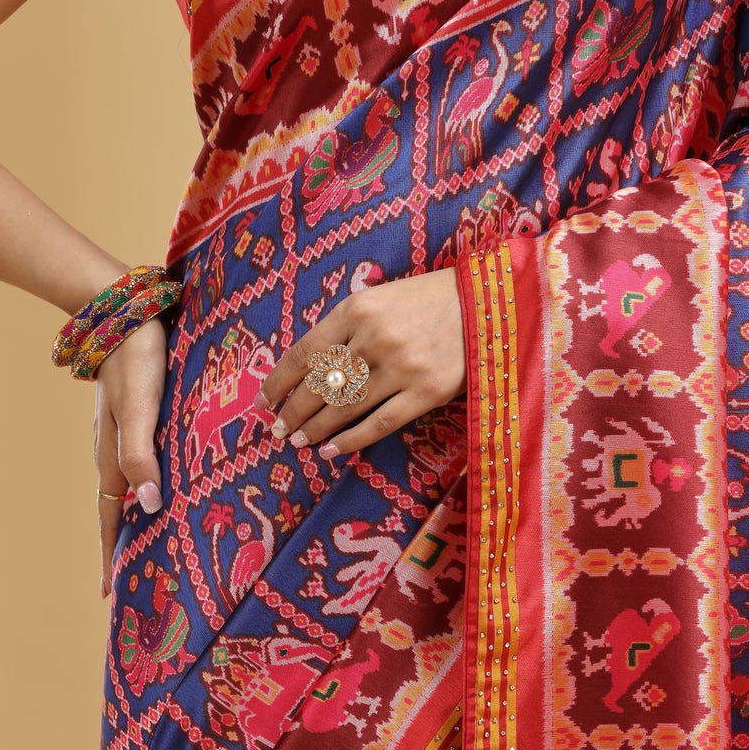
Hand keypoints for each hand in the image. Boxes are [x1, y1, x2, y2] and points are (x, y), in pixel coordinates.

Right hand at [92, 315, 167, 597]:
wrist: (124, 312)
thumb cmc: (135, 360)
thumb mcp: (140, 409)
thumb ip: (142, 455)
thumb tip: (147, 506)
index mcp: (111, 456)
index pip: (110, 517)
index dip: (110, 555)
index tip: (109, 595)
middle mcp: (115, 450)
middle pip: (119, 508)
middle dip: (125, 545)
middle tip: (137, 581)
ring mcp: (125, 432)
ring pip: (132, 485)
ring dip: (139, 516)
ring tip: (155, 544)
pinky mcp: (140, 415)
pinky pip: (143, 461)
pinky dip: (151, 484)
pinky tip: (166, 486)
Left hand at [260, 268, 465, 460]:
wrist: (486, 303)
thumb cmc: (428, 298)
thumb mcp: (379, 297)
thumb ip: (346, 326)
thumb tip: (309, 367)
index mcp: (356, 309)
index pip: (303, 353)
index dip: (278, 382)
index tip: (262, 402)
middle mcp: (373, 338)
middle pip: (319, 385)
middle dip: (292, 411)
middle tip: (277, 429)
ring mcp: (400, 368)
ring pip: (344, 408)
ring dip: (316, 429)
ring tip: (299, 441)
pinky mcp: (426, 393)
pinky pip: (379, 424)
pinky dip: (351, 441)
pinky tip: (332, 451)